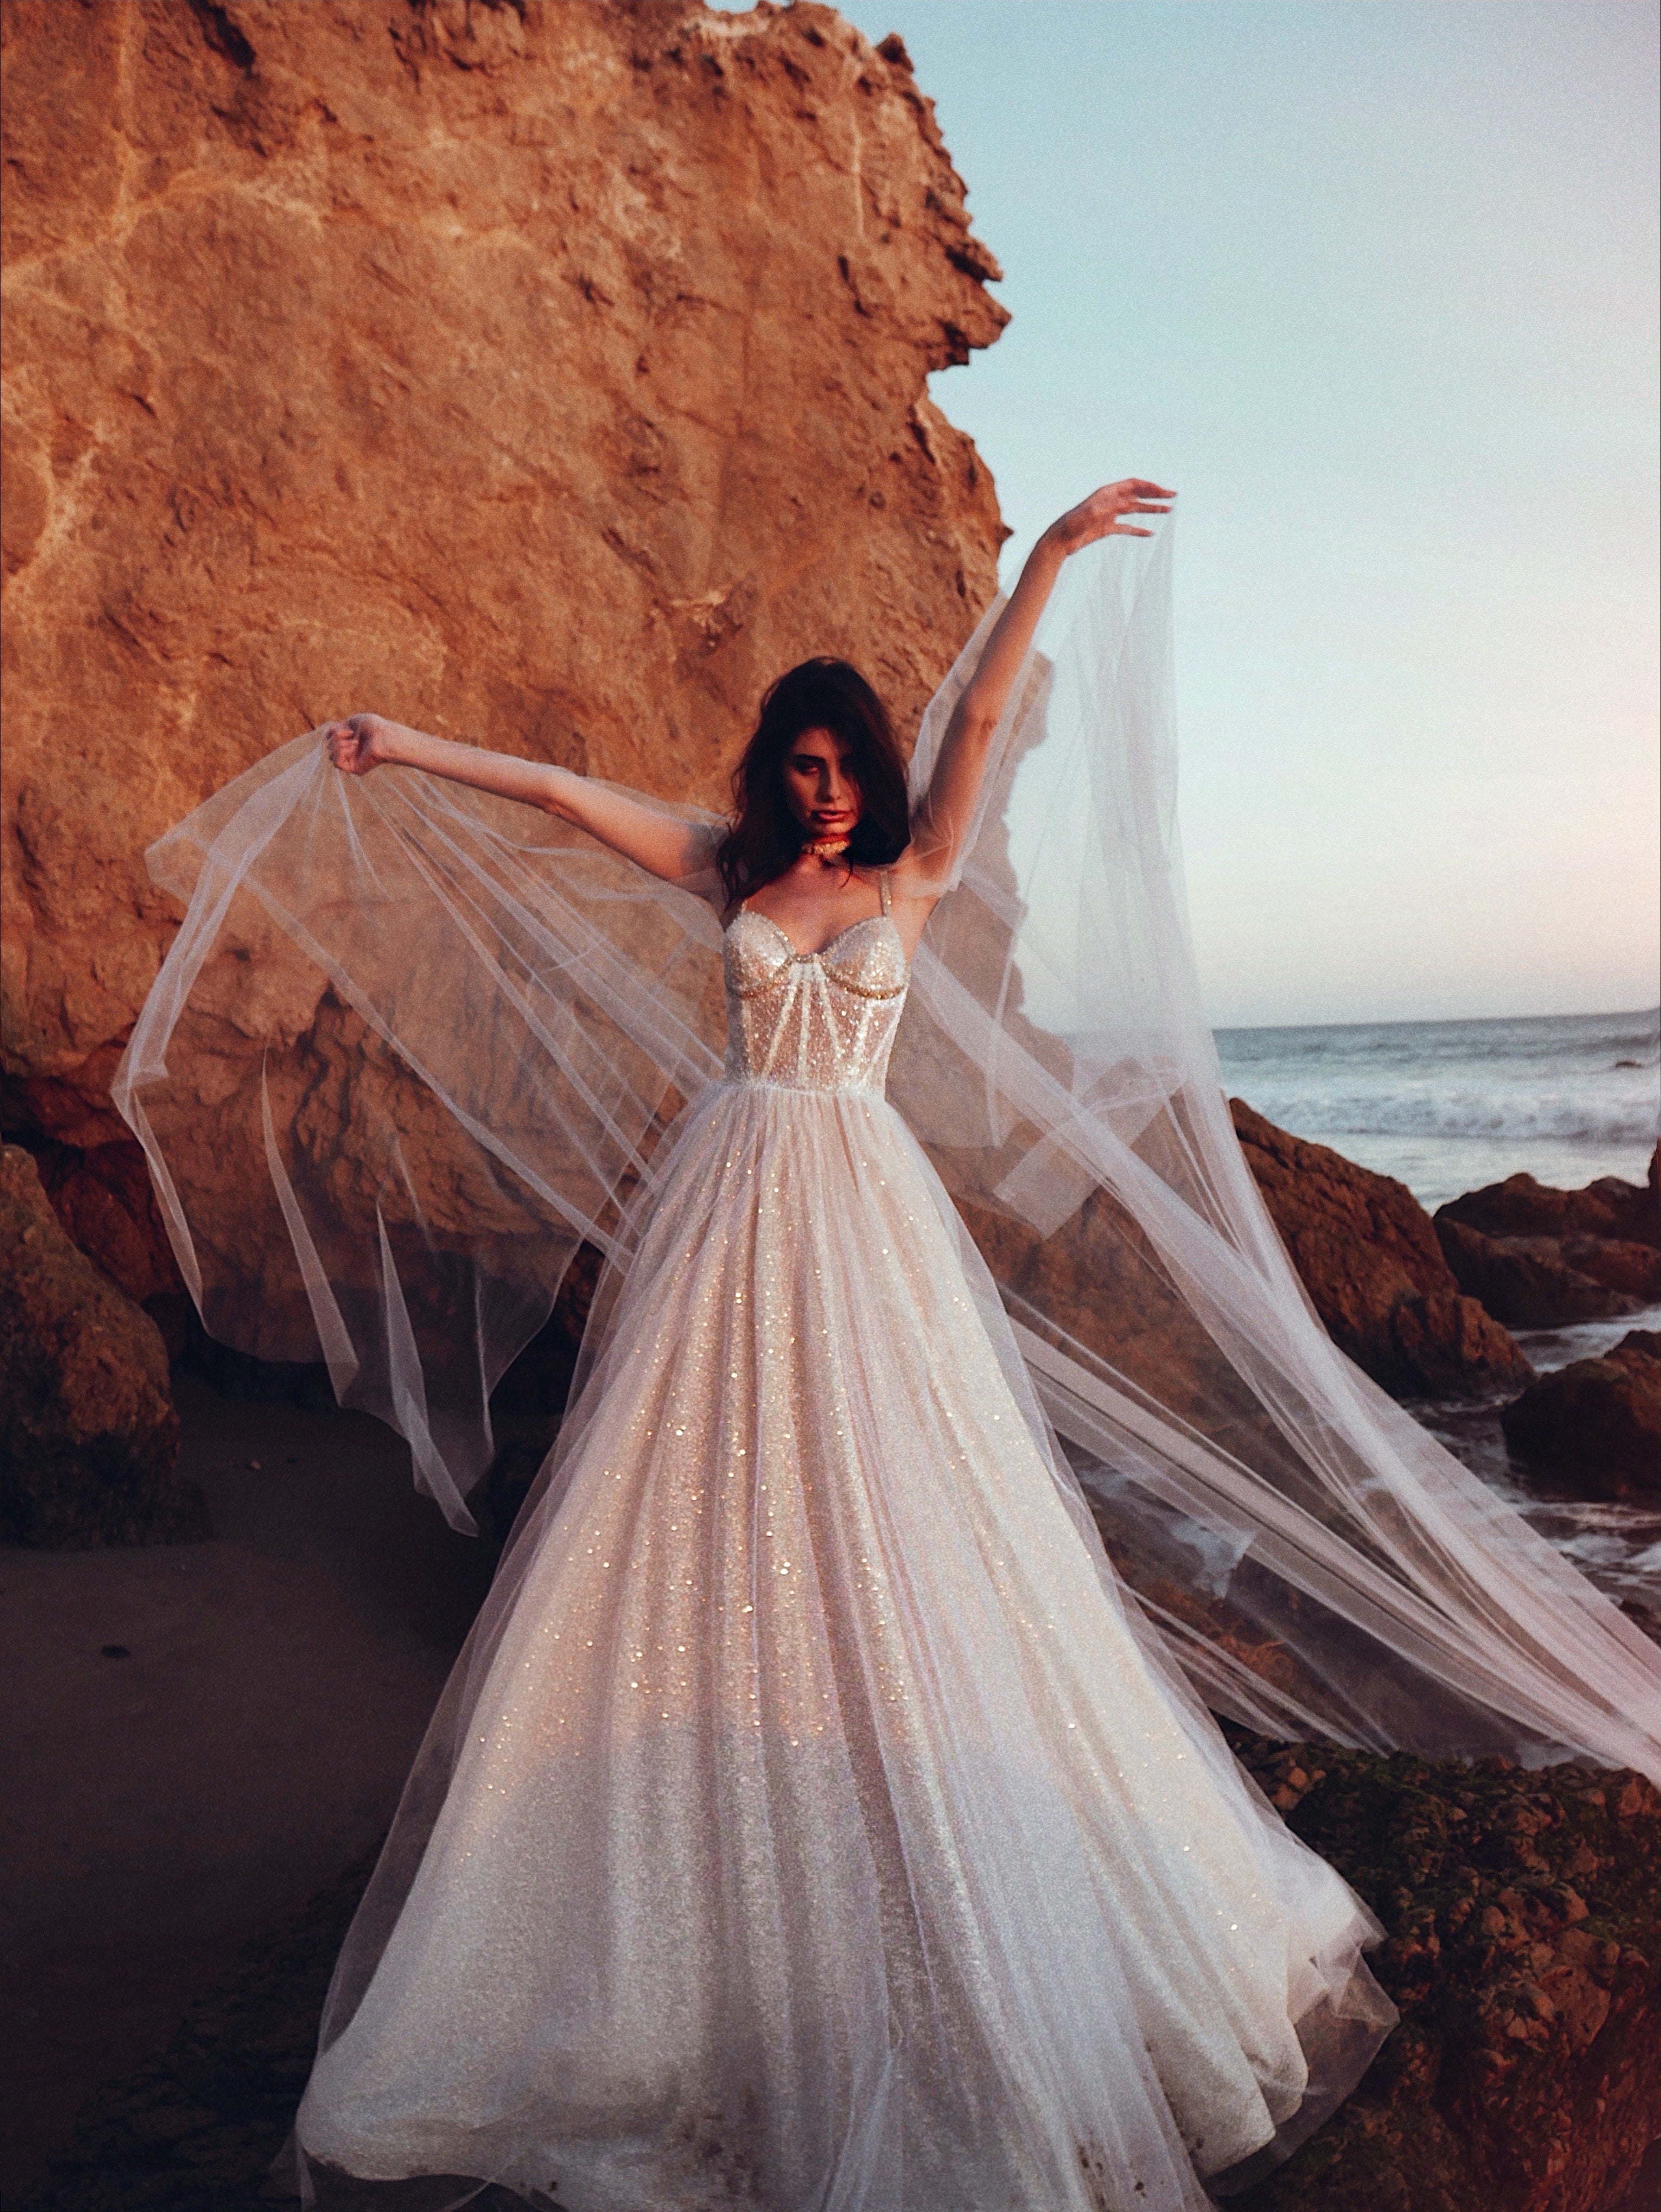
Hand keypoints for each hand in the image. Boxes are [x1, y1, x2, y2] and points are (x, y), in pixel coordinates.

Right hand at [322, 713, 393, 775]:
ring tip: (355, 742)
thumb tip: (327, 735)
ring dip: (339, 744)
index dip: (333, 732)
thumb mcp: (353, 721)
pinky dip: (341, 752)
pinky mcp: (354, 769)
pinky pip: (336, 762)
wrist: (384, 736)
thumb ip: (338, 728)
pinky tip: (352, 747)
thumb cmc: (374, 727)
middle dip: (337, 736)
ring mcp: (351, 760)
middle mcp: (349, 751)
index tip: (346, 728)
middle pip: (328, 745)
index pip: (329, 738)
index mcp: (349, 740)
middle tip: (353, 734)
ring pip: (330, 754)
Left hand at [1043, 479, 1175, 555]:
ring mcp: (1110, 515)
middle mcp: (1110, 501)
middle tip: (1173, 496)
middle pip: (1137, 494)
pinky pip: (1126, 528)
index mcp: (1107, 493)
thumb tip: (1127, 502)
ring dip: (1151, 510)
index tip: (1164, 491)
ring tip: (1168, 511)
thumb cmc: (1072, 524)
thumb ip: (1109, 506)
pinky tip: (1150, 533)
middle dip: (1155, 495)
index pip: (1133, 485)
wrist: (1060, 541)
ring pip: (1135, 510)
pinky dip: (1138, 530)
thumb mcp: (1091, 513)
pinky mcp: (1107, 529)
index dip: (1149, 486)